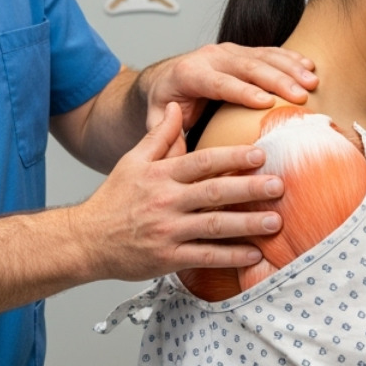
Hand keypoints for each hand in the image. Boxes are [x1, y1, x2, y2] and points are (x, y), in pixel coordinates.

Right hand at [73, 103, 280, 281]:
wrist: (86, 240)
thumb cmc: (113, 199)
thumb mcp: (132, 161)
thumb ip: (159, 136)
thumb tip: (178, 106)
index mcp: (160, 175)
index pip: (201, 162)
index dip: (232, 157)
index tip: (260, 154)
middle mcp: (165, 201)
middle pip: (214, 192)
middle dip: (249, 188)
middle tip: (279, 184)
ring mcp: (168, 231)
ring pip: (214, 226)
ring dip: (247, 224)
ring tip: (275, 221)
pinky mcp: (168, 258)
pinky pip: (205, 257)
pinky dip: (231, 257)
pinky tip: (254, 254)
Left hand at [137, 43, 317, 129]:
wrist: (165, 77)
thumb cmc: (165, 103)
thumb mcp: (156, 120)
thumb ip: (166, 136)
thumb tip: (180, 159)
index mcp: (188, 74)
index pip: (219, 82)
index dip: (242, 91)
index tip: (266, 102)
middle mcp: (209, 57)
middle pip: (246, 67)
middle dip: (276, 80)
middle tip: (301, 95)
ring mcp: (227, 51)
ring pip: (261, 56)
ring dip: (289, 68)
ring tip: (312, 82)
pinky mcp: (241, 50)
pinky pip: (268, 52)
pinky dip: (290, 58)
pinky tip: (310, 66)